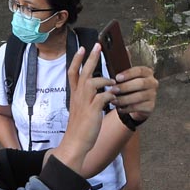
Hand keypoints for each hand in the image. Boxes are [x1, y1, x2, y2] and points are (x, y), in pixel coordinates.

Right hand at [52, 45, 114, 173]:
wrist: (75, 144)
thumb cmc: (80, 129)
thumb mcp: (81, 111)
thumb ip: (87, 100)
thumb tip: (98, 93)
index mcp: (75, 95)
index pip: (73, 72)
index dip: (77, 60)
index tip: (82, 48)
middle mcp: (78, 96)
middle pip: (83, 72)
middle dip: (91, 58)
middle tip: (98, 45)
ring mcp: (84, 103)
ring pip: (93, 81)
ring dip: (105, 79)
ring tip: (114, 82)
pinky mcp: (92, 111)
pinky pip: (103, 97)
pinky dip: (111, 94)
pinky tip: (116, 96)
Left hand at [111, 66, 157, 120]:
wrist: (139, 104)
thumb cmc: (131, 89)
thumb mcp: (129, 80)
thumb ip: (123, 78)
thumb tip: (111, 81)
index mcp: (147, 73)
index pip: (139, 71)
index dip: (128, 74)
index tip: (117, 78)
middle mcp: (152, 83)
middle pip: (140, 83)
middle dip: (125, 87)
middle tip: (113, 90)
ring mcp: (153, 95)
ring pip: (139, 96)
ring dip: (124, 99)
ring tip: (114, 100)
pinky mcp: (151, 106)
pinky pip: (138, 107)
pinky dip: (127, 108)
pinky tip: (119, 108)